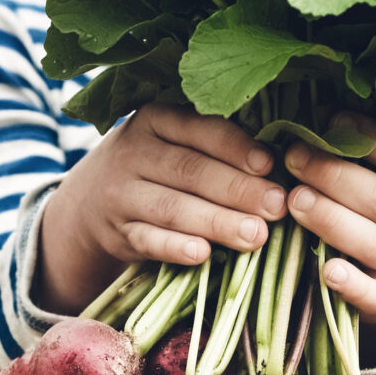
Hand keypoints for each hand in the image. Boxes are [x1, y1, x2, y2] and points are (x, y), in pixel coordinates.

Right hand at [35, 104, 287, 313]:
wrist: (89, 203)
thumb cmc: (157, 168)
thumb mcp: (175, 142)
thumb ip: (217, 145)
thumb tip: (286, 160)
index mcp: (156, 119)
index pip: (200, 129)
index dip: (236, 147)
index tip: (271, 165)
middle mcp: (134, 152)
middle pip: (190, 170)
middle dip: (238, 189)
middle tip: (277, 207)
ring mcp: (122, 194)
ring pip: (173, 207)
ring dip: (217, 222)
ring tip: (256, 236)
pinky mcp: (117, 232)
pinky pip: (148, 240)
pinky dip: (175, 248)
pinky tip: (203, 255)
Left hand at [284, 113, 375, 364]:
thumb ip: (367, 151)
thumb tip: (315, 106)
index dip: (372, 137)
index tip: (332, 120)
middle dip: (334, 176)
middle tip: (293, 158)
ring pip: (372, 242)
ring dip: (332, 220)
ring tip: (295, 201)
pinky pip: (372, 294)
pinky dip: (351, 285)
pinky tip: (327, 271)